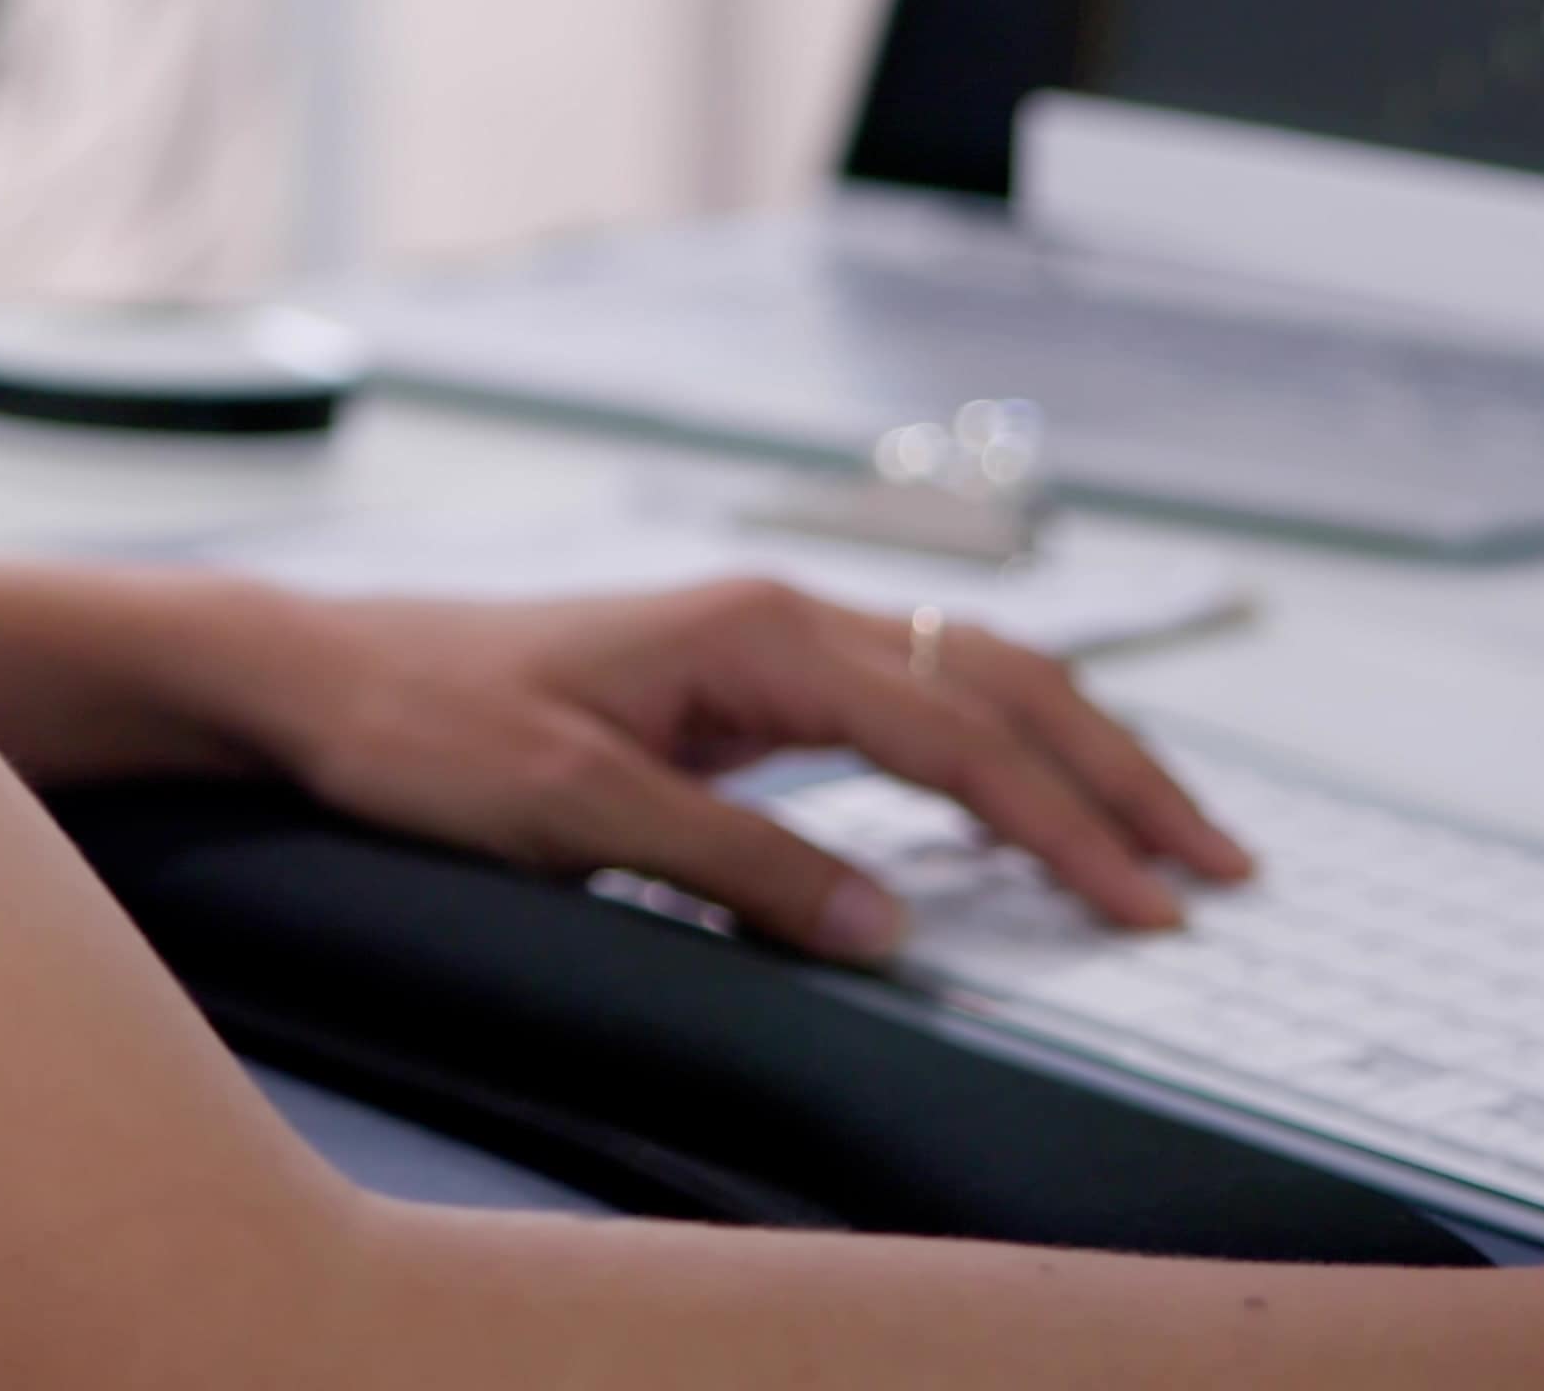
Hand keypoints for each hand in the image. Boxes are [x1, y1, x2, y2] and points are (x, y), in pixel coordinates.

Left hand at [228, 573, 1246, 964]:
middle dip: (1119, 774)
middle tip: (1220, 865)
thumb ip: (735, 866)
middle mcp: (779, 615)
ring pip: (967, 680)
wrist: (322, 671)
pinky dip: (998, 745)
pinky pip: (909, 700)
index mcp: (755, 632)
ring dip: (1076, 753)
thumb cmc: (426, 727)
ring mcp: (765, 638)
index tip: (1149, 904)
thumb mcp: (572, 809)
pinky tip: (1028, 799)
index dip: (1064, 823)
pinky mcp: (742, 676)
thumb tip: (891, 928)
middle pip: (996, 684)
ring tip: (1166, 832)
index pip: (956, 732)